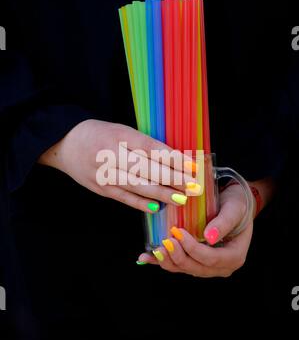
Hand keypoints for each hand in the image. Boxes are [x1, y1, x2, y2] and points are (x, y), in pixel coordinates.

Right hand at [38, 119, 195, 212]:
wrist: (65, 143)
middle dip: (172, 179)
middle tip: (192, 187)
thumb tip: (174, 160)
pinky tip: (157, 207)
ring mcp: (105, 174)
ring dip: (161, 194)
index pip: (152, 149)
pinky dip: (141, 203)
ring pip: (137, 185)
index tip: (192, 168)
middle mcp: (112, 155)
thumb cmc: (99, 135)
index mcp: (120, 136)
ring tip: (180, 198)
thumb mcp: (122, 131)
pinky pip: (124, 198)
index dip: (174, 159)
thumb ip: (144, 145)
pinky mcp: (101, 188)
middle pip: (147, 169)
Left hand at [138, 183, 253, 277]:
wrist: (234, 204)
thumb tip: (210, 237)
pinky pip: (177, 264)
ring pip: (185, 269)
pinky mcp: (195, 261)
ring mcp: (207, 266)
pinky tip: (145, 258)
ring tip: (156, 250)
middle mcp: (221, 266)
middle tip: (166, 241)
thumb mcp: (234, 208)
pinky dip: (160, 262)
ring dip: (168, 261)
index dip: (193, 249)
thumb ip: (224, 222)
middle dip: (178, 257)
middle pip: (196, 268)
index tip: (179, 232)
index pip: (211, 259)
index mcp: (234, 256)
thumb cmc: (237, 204)